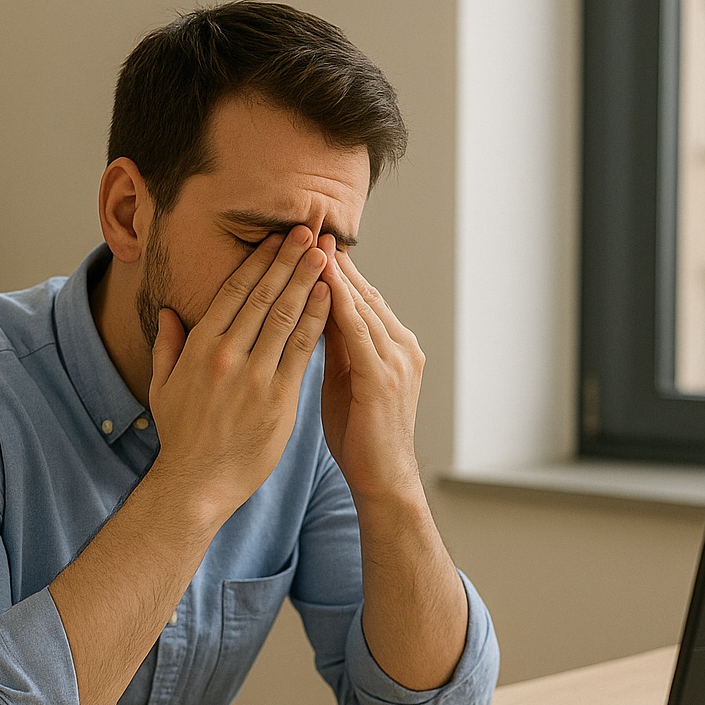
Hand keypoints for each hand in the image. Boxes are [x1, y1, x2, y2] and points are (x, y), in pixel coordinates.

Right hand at [147, 225, 331, 527]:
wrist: (196, 484)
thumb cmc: (181, 437)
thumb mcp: (162, 387)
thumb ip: (168, 346)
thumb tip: (168, 313)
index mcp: (199, 346)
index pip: (234, 292)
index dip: (259, 261)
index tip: (277, 239)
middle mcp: (227, 355)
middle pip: (264, 296)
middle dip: (289, 259)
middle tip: (310, 231)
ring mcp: (254, 376)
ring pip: (287, 316)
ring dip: (308, 280)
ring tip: (326, 253)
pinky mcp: (278, 399)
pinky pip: (302, 351)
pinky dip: (317, 320)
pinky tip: (330, 298)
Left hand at [318, 238, 425, 503]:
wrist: (382, 480)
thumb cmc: (359, 435)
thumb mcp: (344, 381)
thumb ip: (335, 347)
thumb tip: (311, 314)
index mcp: (391, 345)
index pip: (358, 296)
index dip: (332, 267)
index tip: (304, 240)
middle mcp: (400, 345)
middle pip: (362, 291)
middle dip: (333, 260)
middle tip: (305, 225)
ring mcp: (397, 360)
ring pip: (361, 305)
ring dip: (335, 273)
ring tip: (310, 243)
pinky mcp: (385, 378)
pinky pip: (359, 333)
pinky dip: (340, 305)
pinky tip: (321, 284)